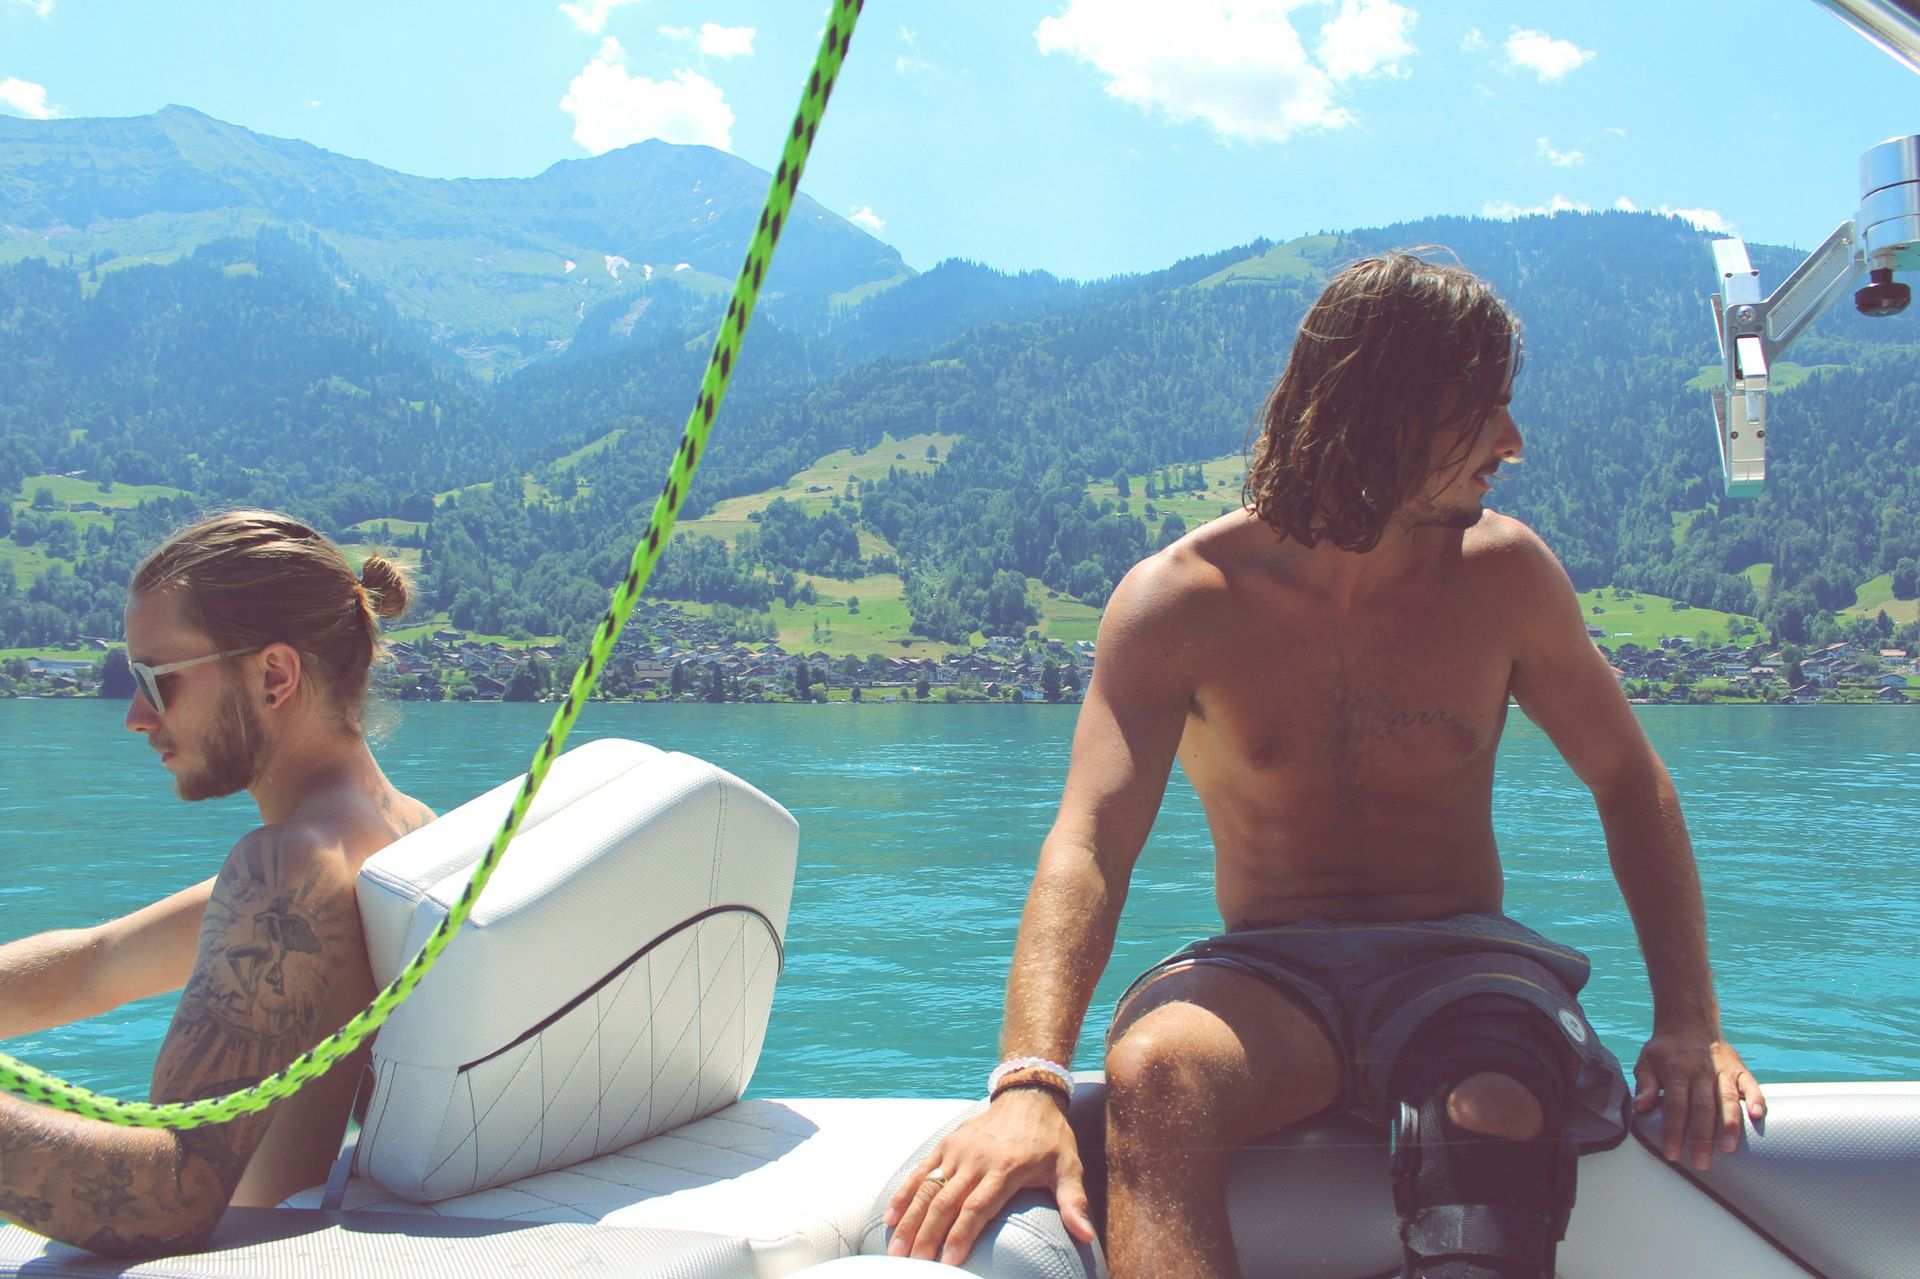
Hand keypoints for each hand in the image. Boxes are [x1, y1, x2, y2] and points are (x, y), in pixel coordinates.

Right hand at [884, 1088, 1094, 1265]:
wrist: (1029, 1095)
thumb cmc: (1050, 1138)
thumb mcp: (1069, 1167)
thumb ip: (1074, 1203)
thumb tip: (1087, 1236)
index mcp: (1006, 1169)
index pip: (978, 1207)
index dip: (962, 1234)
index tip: (949, 1261)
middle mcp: (977, 1159)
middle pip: (946, 1202)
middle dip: (928, 1236)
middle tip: (914, 1266)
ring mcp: (958, 1150)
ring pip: (928, 1188)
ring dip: (911, 1220)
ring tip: (896, 1250)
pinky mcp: (947, 1143)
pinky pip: (921, 1171)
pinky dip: (905, 1194)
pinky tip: (892, 1217)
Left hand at [1632, 1027, 1764, 1170]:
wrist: (1688, 1021)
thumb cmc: (1665, 1049)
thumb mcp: (1646, 1061)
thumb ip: (1645, 1085)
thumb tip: (1640, 1107)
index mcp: (1676, 1070)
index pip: (1676, 1106)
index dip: (1674, 1131)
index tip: (1673, 1154)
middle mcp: (1701, 1071)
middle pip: (1703, 1107)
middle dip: (1702, 1138)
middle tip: (1702, 1163)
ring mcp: (1722, 1069)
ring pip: (1728, 1099)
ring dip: (1729, 1125)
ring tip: (1729, 1149)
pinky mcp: (1739, 1068)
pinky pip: (1751, 1084)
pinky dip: (1756, 1099)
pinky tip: (1758, 1116)